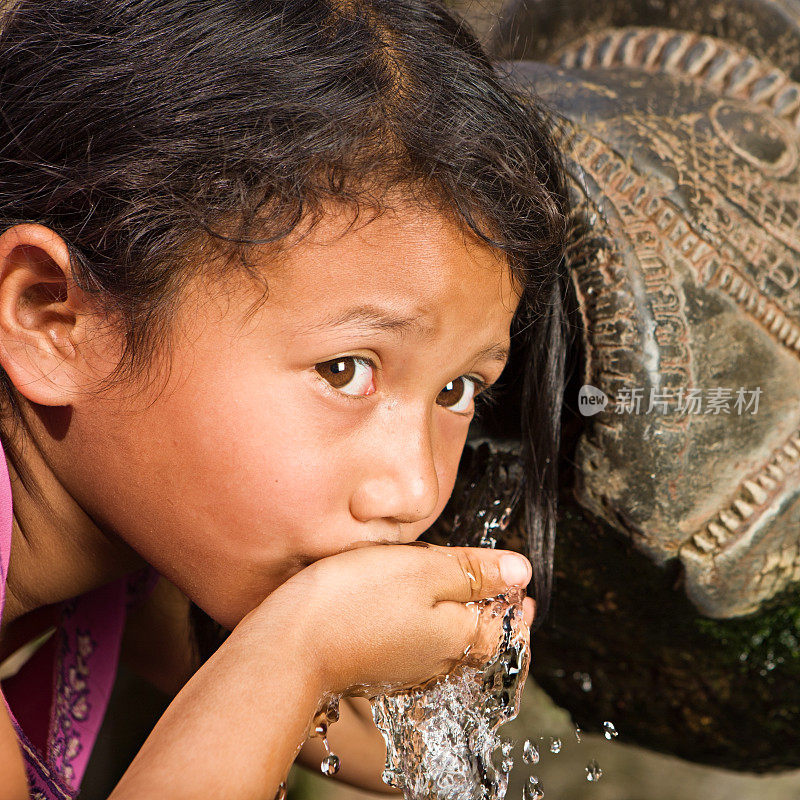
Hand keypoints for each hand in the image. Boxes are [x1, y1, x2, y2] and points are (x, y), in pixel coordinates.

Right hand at [259, 542, 534, 697]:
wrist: (290, 645)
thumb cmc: (356, 601)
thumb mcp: (424, 570)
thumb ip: (474, 570)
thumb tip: (522, 571)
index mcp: (456, 636)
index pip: (504, 628)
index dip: (516, 606)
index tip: (524, 592)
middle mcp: (435, 661)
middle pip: (475, 639)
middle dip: (490, 615)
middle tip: (502, 597)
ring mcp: (402, 668)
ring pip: (443, 643)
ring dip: (457, 620)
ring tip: (462, 597)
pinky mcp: (373, 665)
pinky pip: (412, 647)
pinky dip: (424, 627)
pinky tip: (411, 609)